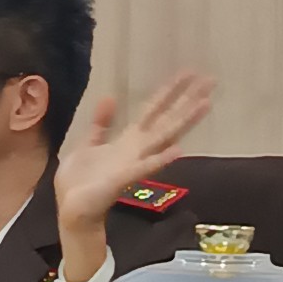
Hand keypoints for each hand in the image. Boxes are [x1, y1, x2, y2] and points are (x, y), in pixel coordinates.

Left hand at [55, 72, 213, 230]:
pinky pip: (145, 166)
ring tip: (205, 104)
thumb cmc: (79, 181)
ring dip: (184, 121)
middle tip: (210, 80)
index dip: (168, 91)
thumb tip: (110, 97)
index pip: (152, 110)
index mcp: (127, 140)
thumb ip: (101, 123)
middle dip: (186, 100)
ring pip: (164, 138)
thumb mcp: (86, 143)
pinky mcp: (124, 178)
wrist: (72, 209)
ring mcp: (134, 163)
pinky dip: (160, 158)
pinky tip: (178, 150)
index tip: (187, 73)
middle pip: (167, 120)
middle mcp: (136, 149)